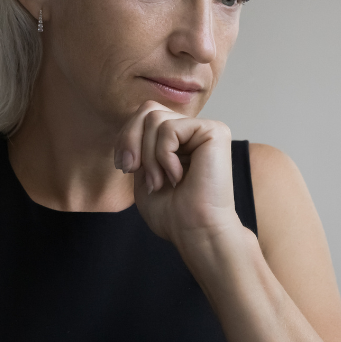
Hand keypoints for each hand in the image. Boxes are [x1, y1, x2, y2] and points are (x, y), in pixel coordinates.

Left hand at [115, 101, 243, 247]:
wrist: (195, 231)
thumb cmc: (172, 213)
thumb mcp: (143, 172)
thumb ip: (138, 143)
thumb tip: (132, 121)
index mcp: (179, 139)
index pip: (144, 115)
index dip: (126, 137)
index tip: (126, 167)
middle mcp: (193, 130)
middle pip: (148, 109)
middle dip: (131, 140)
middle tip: (135, 170)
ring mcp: (205, 128)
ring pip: (155, 118)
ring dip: (149, 156)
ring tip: (161, 181)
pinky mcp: (214, 131)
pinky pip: (170, 129)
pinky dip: (164, 156)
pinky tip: (178, 176)